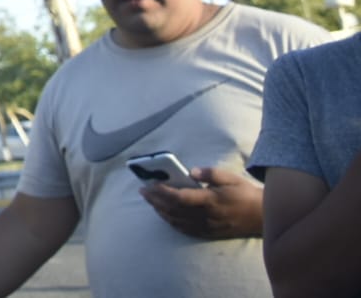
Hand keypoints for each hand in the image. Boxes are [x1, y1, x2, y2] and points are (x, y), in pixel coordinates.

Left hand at [141, 166, 263, 239]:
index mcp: (211, 200)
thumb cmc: (244, 193)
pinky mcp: (209, 233)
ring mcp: (207, 227)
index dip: (163, 192)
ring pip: (177, 221)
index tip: (150, 185)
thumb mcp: (230, 177)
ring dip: (160, 211)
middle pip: (174, 210)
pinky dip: (171, 222)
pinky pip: (185, 229)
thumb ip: (210, 173)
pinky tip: (164, 215)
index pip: (180, 198)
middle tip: (142, 191)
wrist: (262, 216)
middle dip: (155, 200)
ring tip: (150, 201)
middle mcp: (206, 216)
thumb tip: (190, 172)